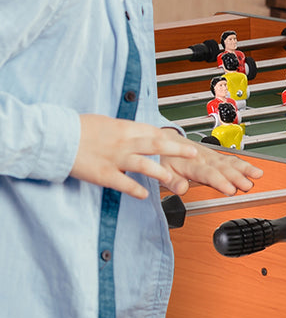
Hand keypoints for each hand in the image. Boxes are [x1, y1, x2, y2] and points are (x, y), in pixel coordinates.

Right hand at [71, 114, 199, 199]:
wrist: (60, 136)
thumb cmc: (81, 128)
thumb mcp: (107, 122)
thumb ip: (124, 130)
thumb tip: (134, 133)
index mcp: (126, 128)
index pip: (154, 132)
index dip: (170, 138)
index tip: (182, 142)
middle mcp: (124, 142)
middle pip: (156, 145)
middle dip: (177, 150)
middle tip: (193, 153)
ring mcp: (115, 158)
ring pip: (144, 164)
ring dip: (160, 172)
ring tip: (173, 179)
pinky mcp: (103, 174)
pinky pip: (123, 183)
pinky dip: (135, 189)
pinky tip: (144, 194)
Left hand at [160, 138, 262, 196]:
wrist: (167, 140)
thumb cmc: (165, 157)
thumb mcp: (162, 171)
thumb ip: (172, 181)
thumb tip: (182, 189)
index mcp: (192, 164)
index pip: (208, 174)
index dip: (220, 182)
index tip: (230, 190)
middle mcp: (205, 159)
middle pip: (224, 168)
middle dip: (237, 177)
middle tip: (248, 185)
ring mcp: (212, 157)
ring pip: (231, 162)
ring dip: (245, 169)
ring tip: (257, 175)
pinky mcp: (217, 157)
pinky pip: (232, 160)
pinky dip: (244, 165)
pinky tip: (254, 171)